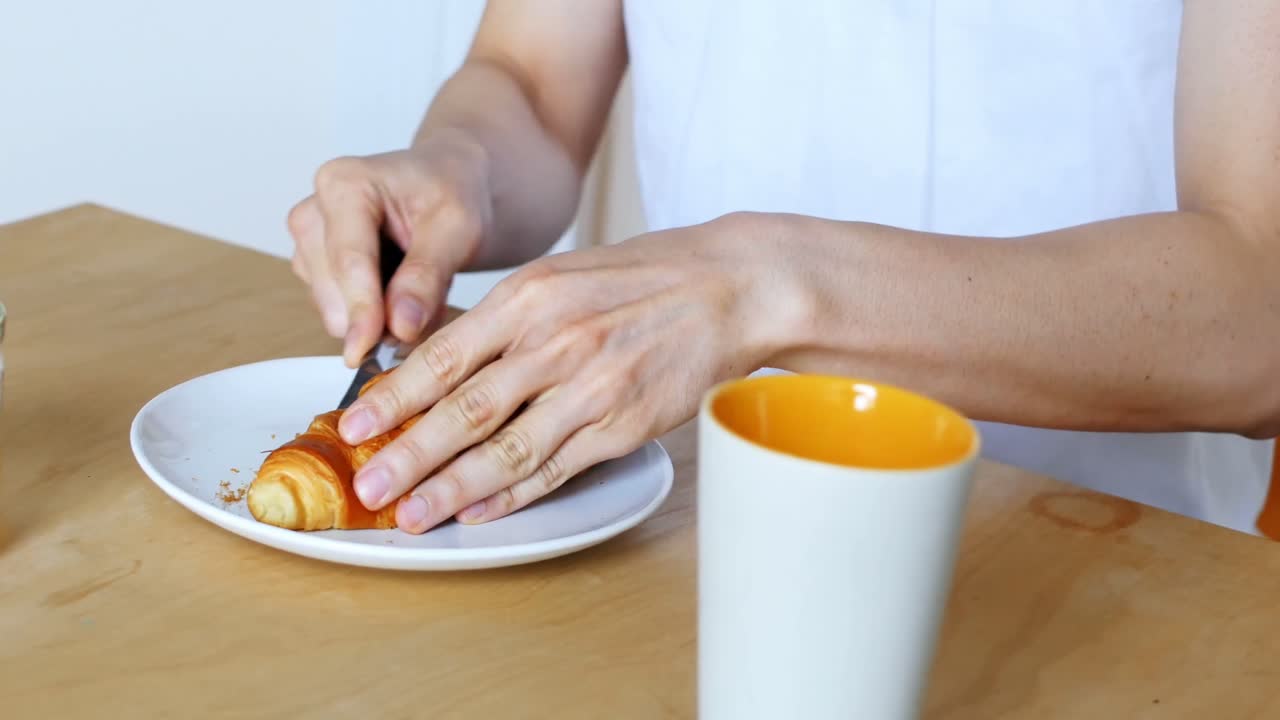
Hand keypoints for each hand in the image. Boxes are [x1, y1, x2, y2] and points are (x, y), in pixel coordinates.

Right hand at [287, 131, 492, 365]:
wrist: (452, 186)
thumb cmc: (452, 192)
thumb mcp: (457, 228)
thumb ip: (427, 277)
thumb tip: (400, 327)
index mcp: (344, 184)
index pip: (348, 261)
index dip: (362, 310)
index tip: (370, 348)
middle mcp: (315, 211)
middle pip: (332, 289)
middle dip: (376, 317)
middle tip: (426, 318)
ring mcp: (310, 243)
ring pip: (332, 307)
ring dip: (379, 319)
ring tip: (424, 299)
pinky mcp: (317, 269)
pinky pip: (339, 312)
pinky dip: (375, 318)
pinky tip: (405, 300)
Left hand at [337, 212, 804, 532]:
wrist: (730, 287)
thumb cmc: (643, 278)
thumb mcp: (561, 276)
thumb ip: (501, 319)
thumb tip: (436, 361)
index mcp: (529, 297)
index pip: (443, 355)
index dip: (393, 398)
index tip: (353, 426)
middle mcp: (555, 342)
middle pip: (464, 409)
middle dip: (407, 454)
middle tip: (367, 487)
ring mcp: (591, 387)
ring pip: (506, 448)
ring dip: (451, 487)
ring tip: (410, 514)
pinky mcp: (623, 424)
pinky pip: (557, 467)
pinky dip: (514, 494)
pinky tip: (479, 511)